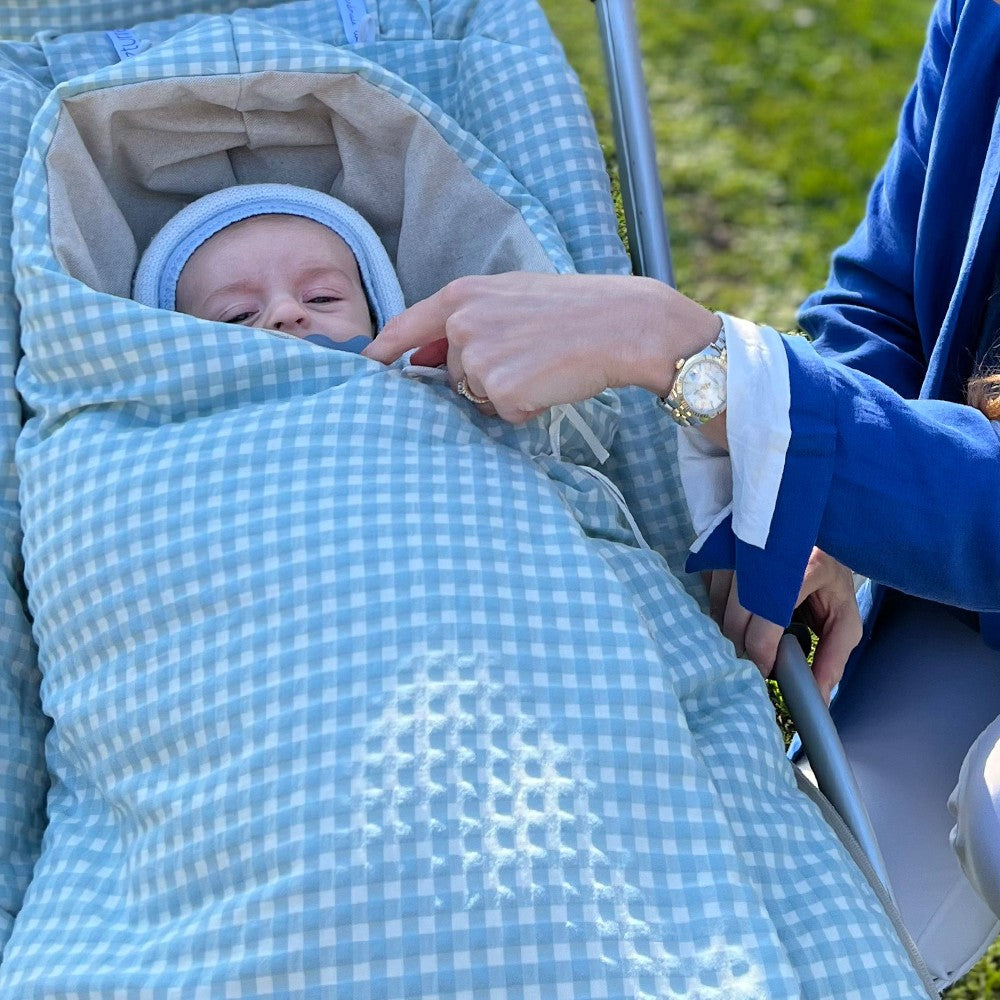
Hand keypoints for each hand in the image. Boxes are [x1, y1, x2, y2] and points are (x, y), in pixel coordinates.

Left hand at [363, 272, 720, 422]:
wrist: (624, 325)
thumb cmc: (575, 309)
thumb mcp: (512, 296)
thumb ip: (465, 320)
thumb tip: (422, 358)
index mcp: (463, 295)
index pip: (405, 327)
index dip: (382, 351)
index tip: (364, 366)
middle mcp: (462, 324)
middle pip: (453, 372)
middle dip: (484, 375)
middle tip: (532, 353)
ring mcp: (480, 359)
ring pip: (477, 396)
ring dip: (506, 392)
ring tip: (544, 364)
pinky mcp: (501, 392)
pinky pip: (503, 414)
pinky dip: (525, 408)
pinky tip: (550, 383)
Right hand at [706, 547, 861, 701]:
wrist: (813, 533)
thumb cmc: (828, 581)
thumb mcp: (843, 618)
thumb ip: (833, 658)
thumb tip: (817, 698)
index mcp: (803, 568)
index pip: (766, 622)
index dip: (762, 655)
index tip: (766, 672)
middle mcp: (763, 555)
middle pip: (735, 620)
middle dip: (742, 648)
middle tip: (758, 658)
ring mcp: (736, 550)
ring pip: (716, 609)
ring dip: (729, 631)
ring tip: (751, 634)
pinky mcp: (718, 550)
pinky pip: (707, 593)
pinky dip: (719, 611)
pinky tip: (739, 611)